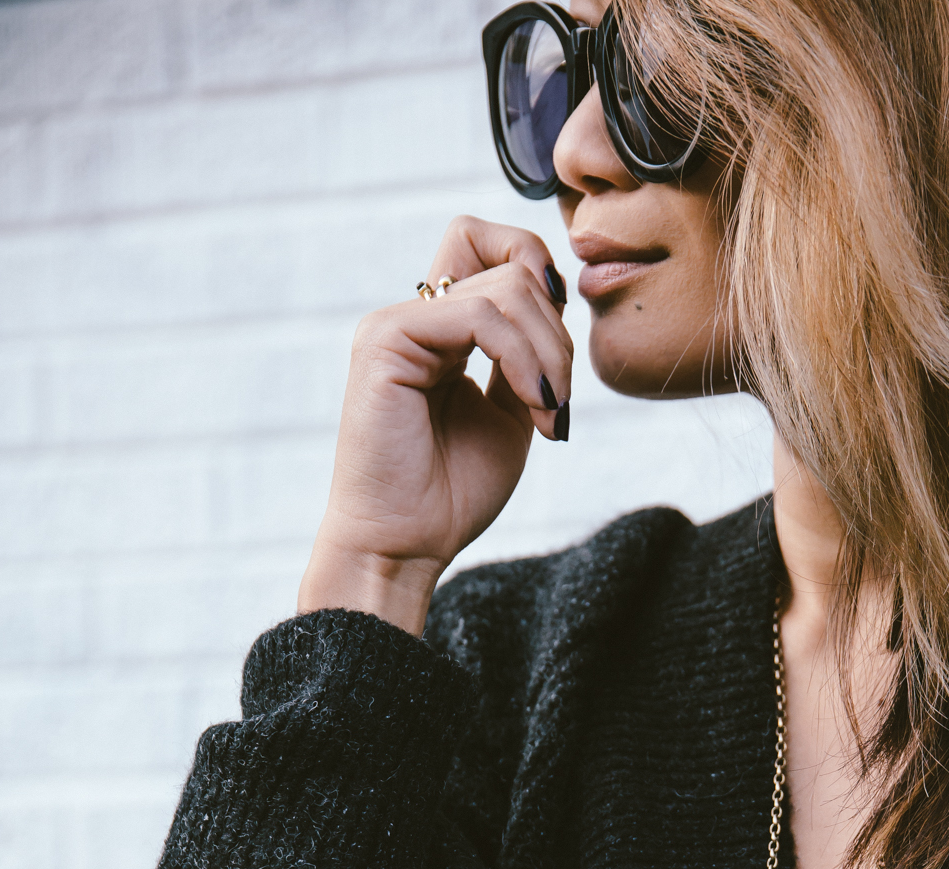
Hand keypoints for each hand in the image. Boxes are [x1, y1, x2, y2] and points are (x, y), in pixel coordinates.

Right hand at [298, 217, 573, 634]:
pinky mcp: (387, 338)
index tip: (561, 350)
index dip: (539, 270)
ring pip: (506, 286)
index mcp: (440, 329)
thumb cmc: (451, 493)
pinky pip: (480, 315)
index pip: (488, 243)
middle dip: (558, 334)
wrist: (404, 545)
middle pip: (512, 263)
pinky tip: (533, 409)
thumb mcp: (510, 415)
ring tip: (548, 415)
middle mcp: (415, 315)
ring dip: (550, 353)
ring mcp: (397, 322)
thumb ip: (529, 357)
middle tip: (558, 405)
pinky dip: (523, 360)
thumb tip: (557, 298)